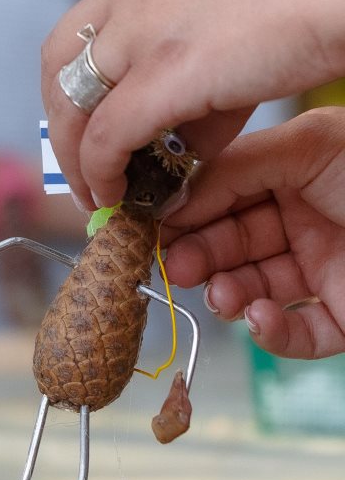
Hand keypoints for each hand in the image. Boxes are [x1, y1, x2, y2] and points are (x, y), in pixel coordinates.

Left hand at [42, 0, 344, 208]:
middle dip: (60, 119)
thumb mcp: (237, 27)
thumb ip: (199, 80)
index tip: (85, 122)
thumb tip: (179, 144)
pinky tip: (115, 195)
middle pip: (58, 58)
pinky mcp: (166, 70)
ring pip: (72, 99)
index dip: (76, 82)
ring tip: (96, 194)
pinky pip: (108, 131)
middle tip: (80, 165)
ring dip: (75, 154)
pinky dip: (102, 168)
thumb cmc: (317, 0)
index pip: (86, 25)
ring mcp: (143, 24)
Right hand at [163, 110, 344, 358]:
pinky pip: (296, 333)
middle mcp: (301, 218)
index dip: (187, 208)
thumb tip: (176, 194)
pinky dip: (272, 331)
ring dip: (229, 294)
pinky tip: (261, 316)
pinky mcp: (342, 318)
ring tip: (221, 295)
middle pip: (230, 241)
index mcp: (290, 171)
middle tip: (174, 267)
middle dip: (198, 255)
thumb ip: (239, 164)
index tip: (152, 222)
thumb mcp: (309, 146)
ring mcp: (320, 269)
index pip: (221, 190)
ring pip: (253, 289)